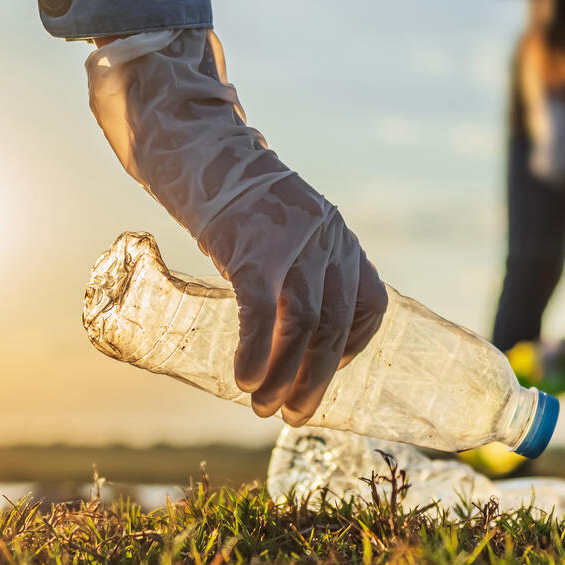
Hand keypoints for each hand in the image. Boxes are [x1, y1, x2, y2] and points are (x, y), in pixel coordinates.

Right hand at [87, 28, 386, 422]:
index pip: (370, 304)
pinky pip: (262, 307)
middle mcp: (326, 239)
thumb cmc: (233, 201)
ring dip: (285, 375)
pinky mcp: (250, 244)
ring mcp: (291, 240)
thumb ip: (296, 272)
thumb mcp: (283, 232)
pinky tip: (245, 377)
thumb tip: (287, 334)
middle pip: (333, 324)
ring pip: (303, 323)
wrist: (194, 148)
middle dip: (314, 379)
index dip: (353, 349)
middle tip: (293, 416)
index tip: (327, 374)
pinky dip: (257, 349)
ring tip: (262, 407)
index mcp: (338, 238)